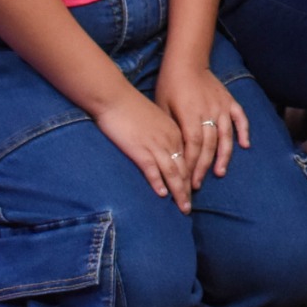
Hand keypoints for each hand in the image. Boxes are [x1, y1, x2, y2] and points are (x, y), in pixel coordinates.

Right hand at [91, 90, 192, 212]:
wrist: (115, 98)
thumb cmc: (132, 108)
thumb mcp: (155, 120)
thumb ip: (162, 135)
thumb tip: (164, 151)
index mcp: (175, 132)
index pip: (188, 159)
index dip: (190, 177)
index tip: (191, 191)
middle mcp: (170, 139)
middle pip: (184, 169)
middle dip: (187, 190)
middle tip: (188, 208)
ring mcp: (156, 145)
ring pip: (172, 172)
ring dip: (178, 192)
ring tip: (183, 208)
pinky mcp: (140, 149)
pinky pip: (152, 170)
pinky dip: (158, 183)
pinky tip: (162, 195)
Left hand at [154, 58, 249, 186]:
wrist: (187, 62)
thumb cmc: (170, 85)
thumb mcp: (162, 107)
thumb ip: (171, 129)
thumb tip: (172, 154)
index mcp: (190, 114)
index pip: (193, 144)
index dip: (190, 164)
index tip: (185, 180)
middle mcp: (208, 112)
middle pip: (209, 145)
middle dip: (202, 167)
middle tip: (196, 185)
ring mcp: (221, 106)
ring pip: (225, 136)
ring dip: (223, 156)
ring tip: (219, 173)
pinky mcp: (229, 101)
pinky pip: (240, 117)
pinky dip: (244, 131)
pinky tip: (245, 145)